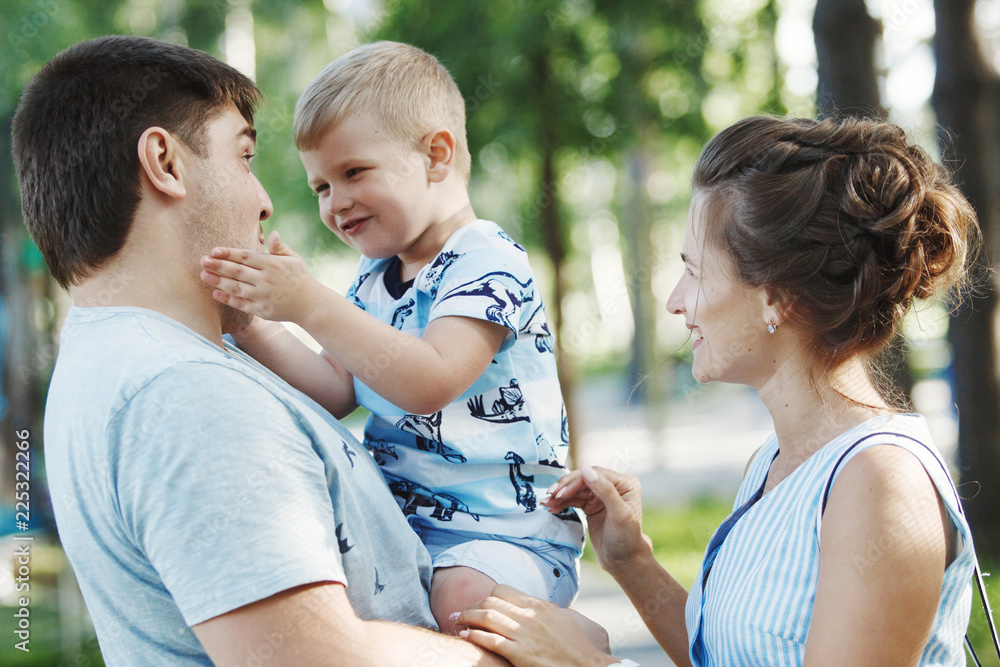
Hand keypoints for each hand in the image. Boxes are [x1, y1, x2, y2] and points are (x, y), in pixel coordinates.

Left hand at [200, 231, 320, 322]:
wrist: (311, 304)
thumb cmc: (300, 278)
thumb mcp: (294, 259)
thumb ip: (280, 248)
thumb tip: (273, 233)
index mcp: (272, 264)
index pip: (246, 256)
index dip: (229, 253)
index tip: (213, 250)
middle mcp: (266, 279)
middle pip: (237, 271)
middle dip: (218, 265)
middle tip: (202, 261)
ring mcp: (263, 296)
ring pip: (236, 288)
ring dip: (218, 281)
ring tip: (203, 275)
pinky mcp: (262, 310)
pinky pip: (242, 304)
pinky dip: (228, 299)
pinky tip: (215, 294)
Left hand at [453, 585, 615, 666]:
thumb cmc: (580, 647)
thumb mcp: (567, 620)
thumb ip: (550, 611)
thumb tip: (544, 607)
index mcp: (539, 605)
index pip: (502, 590)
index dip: (486, 596)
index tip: (479, 604)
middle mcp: (530, 616)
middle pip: (490, 602)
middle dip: (471, 606)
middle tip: (461, 613)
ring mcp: (525, 635)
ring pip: (487, 617)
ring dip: (467, 617)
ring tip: (456, 621)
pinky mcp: (521, 654)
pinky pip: (491, 640)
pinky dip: (474, 636)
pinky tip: (465, 636)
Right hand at [543, 466, 651, 573]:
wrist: (623, 562)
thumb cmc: (626, 539)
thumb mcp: (619, 515)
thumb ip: (605, 490)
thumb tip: (585, 468)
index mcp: (624, 483)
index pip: (595, 475)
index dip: (575, 481)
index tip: (559, 492)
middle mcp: (613, 485)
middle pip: (583, 479)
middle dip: (565, 487)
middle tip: (549, 495)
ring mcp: (601, 495)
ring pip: (576, 489)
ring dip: (560, 495)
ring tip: (546, 503)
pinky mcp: (591, 505)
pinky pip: (574, 499)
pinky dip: (562, 502)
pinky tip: (552, 507)